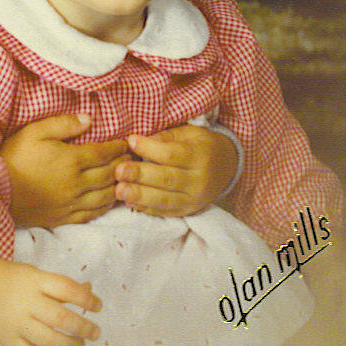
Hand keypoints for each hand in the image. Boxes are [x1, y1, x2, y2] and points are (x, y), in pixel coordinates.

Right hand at [0, 114, 131, 227]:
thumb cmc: (13, 156)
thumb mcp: (35, 131)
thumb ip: (63, 124)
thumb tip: (89, 119)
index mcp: (71, 161)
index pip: (104, 154)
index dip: (118, 147)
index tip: (127, 142)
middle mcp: (76, 184)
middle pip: (109, 175)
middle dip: (124, 165)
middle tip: (134, 159)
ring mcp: (70, 203)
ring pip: (105, 196)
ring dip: (119, 186)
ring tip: (127, 178)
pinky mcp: (63, 217)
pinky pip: (92, 214)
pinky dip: (106, 207)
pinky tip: (110, 201)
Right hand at [0, 248, 100, 345]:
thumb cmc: (15, 279)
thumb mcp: (37, 274)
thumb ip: (61, 286)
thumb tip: (90, 294)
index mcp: (34, 280)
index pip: (66, 288)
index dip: (86, 299)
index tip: (98, 306)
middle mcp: (25, 301)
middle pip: (60, 317)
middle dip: (83, 327)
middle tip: (95, 331)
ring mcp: (16, 323)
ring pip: (49, 340)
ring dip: (71, 345)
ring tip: (80, 343)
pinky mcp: (8, 340)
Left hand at [114, 124, 237, 215]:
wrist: (226, 167)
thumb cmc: (202, 145)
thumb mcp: (190, 132)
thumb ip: (168, 136)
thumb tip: (143, 140)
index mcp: (200, 156)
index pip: (172, 154)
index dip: (149, 148)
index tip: (130, 141)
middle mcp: (199, 180)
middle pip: (167, 179)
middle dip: (140, 175)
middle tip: (118, 171)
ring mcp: (194, 199)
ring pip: (165, 200)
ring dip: (140, 196)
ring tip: (119, 191)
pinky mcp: (187, 211)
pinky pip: (165, 212)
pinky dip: (147, 209)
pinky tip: (130, 203)